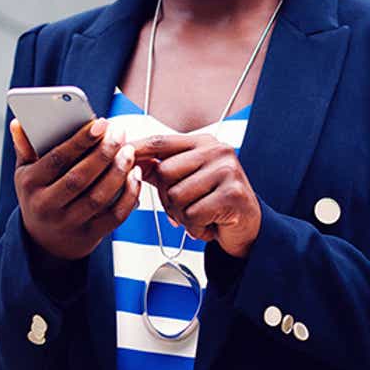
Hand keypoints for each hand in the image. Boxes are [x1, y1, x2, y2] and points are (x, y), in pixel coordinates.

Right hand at [10, 117, 141, 261]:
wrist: (45, 242)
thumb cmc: (39, 195)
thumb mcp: (26, 173)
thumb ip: (26, 147)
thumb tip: (19, 123)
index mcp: (31, 184)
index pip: (57, 159)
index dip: (81, 140)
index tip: (101, 123)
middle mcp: (47, 206)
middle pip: (79, 178)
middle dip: (104, 153)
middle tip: (120, 134)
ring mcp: (68, 223)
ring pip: (98, 197)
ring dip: (118, 172)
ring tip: (129, 152)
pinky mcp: (89, 236)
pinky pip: (114, 216)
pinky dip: (128, 195)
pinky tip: (135, 176)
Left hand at [133, 134, 260, 257]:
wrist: (249, 227)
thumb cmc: (215, 202)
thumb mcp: (189, 180)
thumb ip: (163, 169)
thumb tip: (131, 160)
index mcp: (204, 143)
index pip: (162, 142)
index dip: (138, 148)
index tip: (119, 150)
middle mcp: (217, 150)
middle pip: (165, 172)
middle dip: (168, 198)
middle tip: (187, 208)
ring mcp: (227, 170)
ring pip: (176, 196)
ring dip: (183, 216)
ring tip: (201, 216)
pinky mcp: (232, 194)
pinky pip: (192, 215)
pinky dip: (196, 228)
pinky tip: (210, 224)